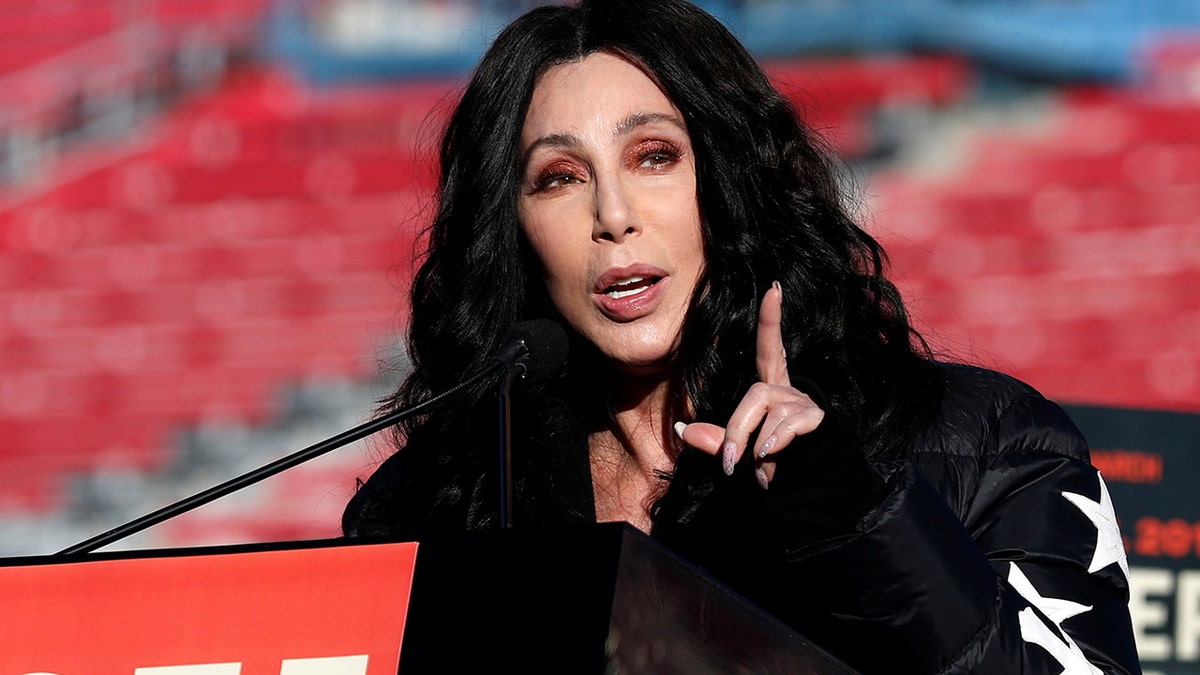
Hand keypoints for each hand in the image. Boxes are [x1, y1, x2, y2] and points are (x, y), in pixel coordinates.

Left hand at [675, 282, 824, 487]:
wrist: (812, 490)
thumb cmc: (776, 468)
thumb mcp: (741, 454)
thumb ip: (717, 440)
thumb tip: (683, 429)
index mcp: (773, 392)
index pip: (770, 350)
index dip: (771, 321)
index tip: (774, 289)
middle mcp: (790, 392)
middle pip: (756, 394)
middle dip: (736, 429)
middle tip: (728, 462)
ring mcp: (805, 405)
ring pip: (769, 412)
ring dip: (756, 445)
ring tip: (759, 473)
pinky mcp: (817, 421)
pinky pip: (787, 425)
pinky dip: (774, 444)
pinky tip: (768, 461)